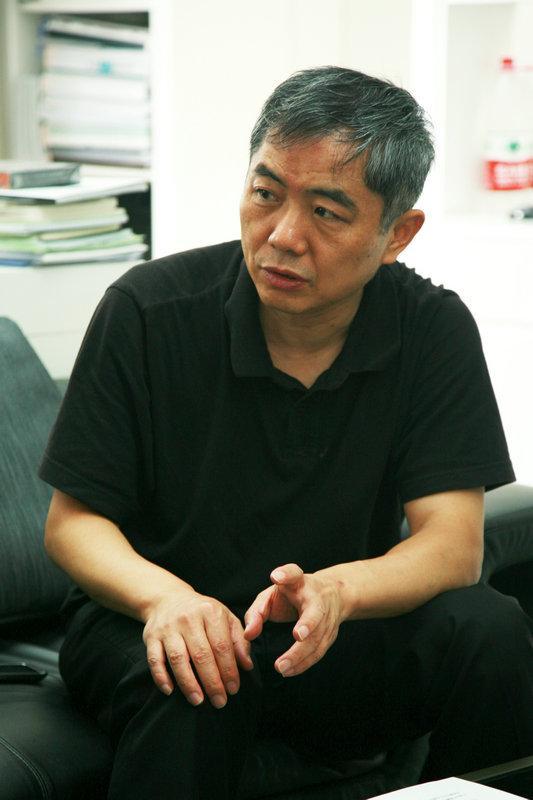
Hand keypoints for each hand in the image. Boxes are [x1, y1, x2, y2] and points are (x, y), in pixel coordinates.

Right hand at [142, 590, 252, 707]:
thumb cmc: (202, 614)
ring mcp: (168, 628)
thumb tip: (247, 665)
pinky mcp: (151, 636)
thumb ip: (239, 640)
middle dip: (212, 682)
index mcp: (210, 612)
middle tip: (219, 701)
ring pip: (178, 659)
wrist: (169, 599)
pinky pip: (154, 659)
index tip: (234, 689)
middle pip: (201, 654)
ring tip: (198, 700)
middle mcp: (188, 618)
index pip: (221, 645)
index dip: (229, 669)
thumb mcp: (225, 618)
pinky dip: (161, 677)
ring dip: (188, 683)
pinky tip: (170, 690)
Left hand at [243, 563, 344, 676]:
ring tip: (281, 667)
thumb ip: (258, 611)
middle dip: (307, 626)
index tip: (277, 577)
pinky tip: (289, 671)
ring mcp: (328, 618)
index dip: (286, 574)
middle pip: (315, 613)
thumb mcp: (274, 594)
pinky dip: (304, 663)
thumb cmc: (295, 594)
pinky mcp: (330, 635)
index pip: (294, 574)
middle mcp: (317, 598)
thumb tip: (249, 634)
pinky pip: (318, 652)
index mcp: (300, 582)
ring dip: (301, 655)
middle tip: (294, 640)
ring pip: (318, 638)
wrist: (331, 594)